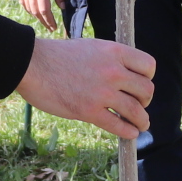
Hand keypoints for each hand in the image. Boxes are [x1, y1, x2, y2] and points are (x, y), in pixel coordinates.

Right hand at [14, 0, 67, 34]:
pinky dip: (28, 9)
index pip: (44, 10)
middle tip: (51, 28)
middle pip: (36, 12)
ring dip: (36, 17)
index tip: (55, 27)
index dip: (49, 20)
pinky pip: (22, 2)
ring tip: (44, 21)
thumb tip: (63, 7)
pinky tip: (33, 12)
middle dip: (44, 21)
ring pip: (28, 8)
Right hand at [16, 37, 153, 139]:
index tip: (140, 85)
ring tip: (140, 124)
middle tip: (138, 105)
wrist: (32, 64)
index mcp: (114, 51)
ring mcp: (102, 92)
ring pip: (136, 111)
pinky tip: (129, 133)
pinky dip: (128, 132)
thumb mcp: (91, 47)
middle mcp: (113, 71)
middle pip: (146, 90)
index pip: (149, 66)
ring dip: (142, 120)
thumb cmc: (57, 56)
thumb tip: (125, 75)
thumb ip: (110, 59)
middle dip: (145, 100)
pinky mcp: (89, 111)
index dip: (148, 77)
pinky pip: (118, 126)